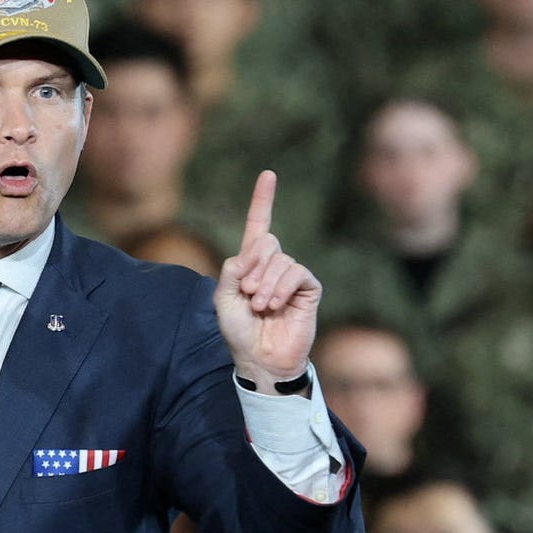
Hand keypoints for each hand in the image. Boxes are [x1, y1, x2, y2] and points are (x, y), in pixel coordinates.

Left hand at [214, 171, 320, 394]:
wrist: (259, 358)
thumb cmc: (239, 331)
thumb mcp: (223, 298)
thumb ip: (232, 270)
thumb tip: (254, 250)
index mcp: (251, 263)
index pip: (259, 225)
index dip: (263, 200)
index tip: (268, 174)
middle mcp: (273, 265)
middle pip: (267, 241)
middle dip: (253, 266)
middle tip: (248, 294)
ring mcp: (292, 276)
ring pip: (281, 259)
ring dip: (265, 283)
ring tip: (260, 306)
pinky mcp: (309, 289)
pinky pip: (297, 272)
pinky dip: (282, 287)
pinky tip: (275, 305)